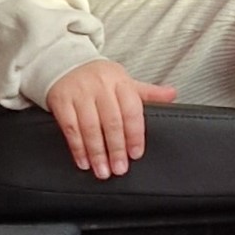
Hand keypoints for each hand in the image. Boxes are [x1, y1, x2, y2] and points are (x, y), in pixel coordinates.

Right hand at [45, 59, 176, 178]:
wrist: (65, 63)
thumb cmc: (99, 78)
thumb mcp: (124, 81)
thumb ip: (147, 93)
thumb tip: (173, 94)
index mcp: (120, 81)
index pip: (131, 110)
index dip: (134, 134)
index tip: (136, 154)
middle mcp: (100, 85)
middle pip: (111, 121)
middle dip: (116, 149)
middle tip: (119, 169)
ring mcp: (80, 93)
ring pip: (91, 127)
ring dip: (97, 152)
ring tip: (103, 171)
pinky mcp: (61, 101)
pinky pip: (70, 128)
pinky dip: (78, 147)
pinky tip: (84, 161)